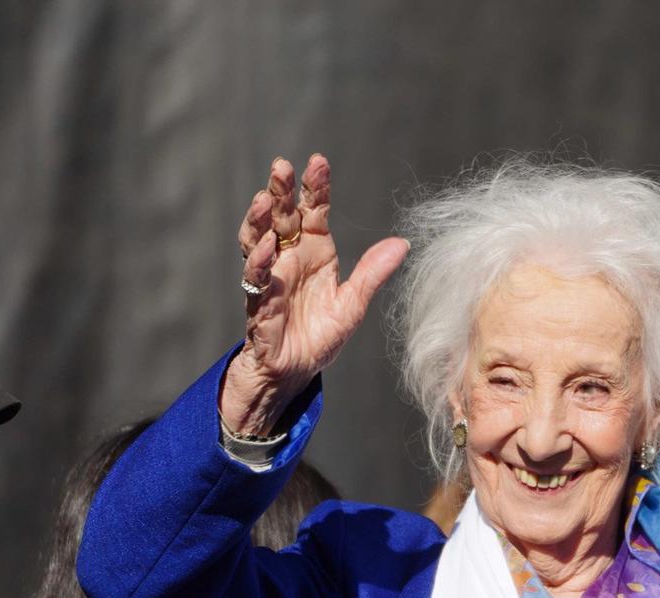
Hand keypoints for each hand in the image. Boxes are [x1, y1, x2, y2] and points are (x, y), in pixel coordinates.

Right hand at [223, 154, 408, 435]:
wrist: (294, 373)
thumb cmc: (319, 338)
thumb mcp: (353, 305)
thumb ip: (372, 273)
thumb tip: (402, 243)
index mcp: (314, 253)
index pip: (312, 212)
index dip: (314, 188)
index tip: (318, 162)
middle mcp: (289, 259)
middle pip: (281, 217)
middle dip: (280, 192)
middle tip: (282, 166)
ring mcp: (271, 279)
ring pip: (258, 240)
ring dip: (260, 219)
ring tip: (266, 198)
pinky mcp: (260, 304)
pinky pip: (256, 280)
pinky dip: (260, 263)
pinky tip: (267, 248)